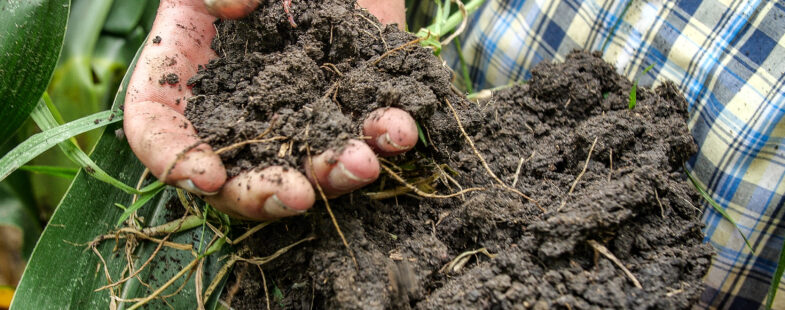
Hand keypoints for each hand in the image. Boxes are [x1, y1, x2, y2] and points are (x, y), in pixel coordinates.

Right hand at [123, 0, 413, 219]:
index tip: (206, 176)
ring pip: (308, 170)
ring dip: (336, 176)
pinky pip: (366, 134)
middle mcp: (239, 117)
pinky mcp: (349, 111)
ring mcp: (297, 121)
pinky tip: (401, 129)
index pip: (157, 134)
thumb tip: (232, 6)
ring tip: (362, 163)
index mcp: (184, 83)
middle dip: (267, 194)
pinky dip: (385, 136)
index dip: (175, 161)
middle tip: (299, 195)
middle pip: (237, 179)